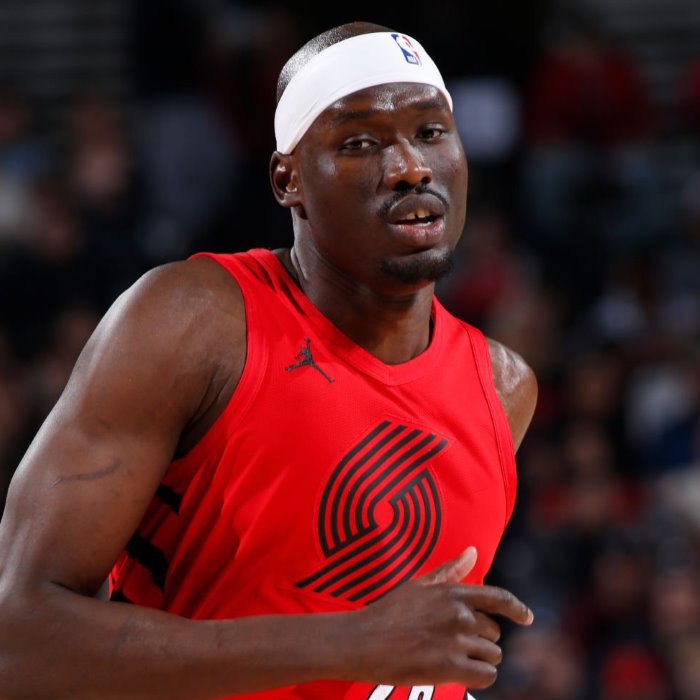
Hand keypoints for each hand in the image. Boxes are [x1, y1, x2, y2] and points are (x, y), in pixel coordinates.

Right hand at [346, 547, 533, 688]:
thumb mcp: (419, 585)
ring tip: (452, 657)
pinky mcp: (451, 666)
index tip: (527, 618)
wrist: (364, 640)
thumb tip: (472, 552)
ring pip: (492, 655)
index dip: (517, 609)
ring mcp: (456, 640)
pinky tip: (460, 672)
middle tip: (454, 643)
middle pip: (494, 632)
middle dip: (481, 639)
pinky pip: (487, 675)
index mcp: (453, 592)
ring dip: (478, 659)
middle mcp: (459, 614)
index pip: (499, 598)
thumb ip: (449, 571)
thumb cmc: (389, 611)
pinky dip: (479, 676)